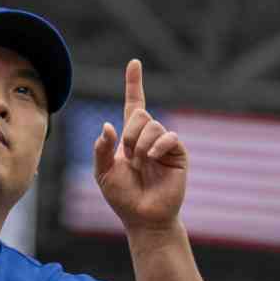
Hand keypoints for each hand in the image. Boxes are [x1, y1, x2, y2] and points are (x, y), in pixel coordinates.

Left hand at [92, 59, 187, 231]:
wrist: (143, 217)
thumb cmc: (122, 197)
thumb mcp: (102, 173)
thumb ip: (101, 149)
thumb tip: (108, 125)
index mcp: (130, 138)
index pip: (134, 105)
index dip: (134, 84)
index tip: (135, 63)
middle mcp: (148, 137)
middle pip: (140, 114)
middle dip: (129, 134)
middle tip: (130, 157)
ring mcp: (164, 144)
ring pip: (152, 124)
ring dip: (140, 143)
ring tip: (141, 163)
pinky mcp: (178, 153)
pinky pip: (168, 136)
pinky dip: (157, 145)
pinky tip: (152, 158)